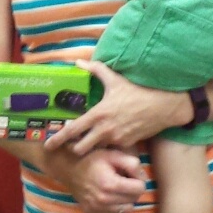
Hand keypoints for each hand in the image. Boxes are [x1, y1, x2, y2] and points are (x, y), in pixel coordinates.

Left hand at [45, 61, 190, 155]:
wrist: (164, 106)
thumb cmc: (138, 91)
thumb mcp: (116, 79)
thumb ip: (95, 70)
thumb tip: (79, 62)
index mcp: (98, 114)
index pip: (72, 131)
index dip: (58, 139)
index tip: (48, 145)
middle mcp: (105, 130)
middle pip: (80, 148)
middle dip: (75, 147)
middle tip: (73, 141)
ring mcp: (116, 139)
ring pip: (96, 150)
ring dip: (92, 146)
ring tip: (92, 139)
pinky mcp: (127, 145)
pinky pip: (112, 149)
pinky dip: (108, 145)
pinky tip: (111, 137)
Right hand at [63, 147, 145, 212]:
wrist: (69, 169)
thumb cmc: (92, 159)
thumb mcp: (113, 155)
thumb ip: (132, 163)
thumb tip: (142, 177)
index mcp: (110, 184)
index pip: (140, 188)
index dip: (138, 179)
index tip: (130, 173)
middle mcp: (104, 199)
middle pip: (135, 199)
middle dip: (134, 189)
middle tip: (126, 179)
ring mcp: (99, 207)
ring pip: (128, 208)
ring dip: (127, 198)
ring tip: (119, 187)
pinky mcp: (95, 211)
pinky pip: (116, 212)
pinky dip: (118, 204)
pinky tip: (112, 194)